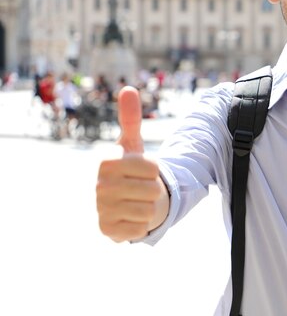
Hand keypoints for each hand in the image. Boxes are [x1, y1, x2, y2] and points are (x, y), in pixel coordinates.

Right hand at [96, 86, 168, 241]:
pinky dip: (142, 224)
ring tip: (137, 201)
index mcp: (106, 162)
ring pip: (149, 210)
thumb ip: (131, 118)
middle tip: (141, 188)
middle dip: (154, 190)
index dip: (154, 169)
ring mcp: (101, 210)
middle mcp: (99, 186)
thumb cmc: (131, 169)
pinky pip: (141, 228)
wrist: (125, 200)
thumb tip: (128, 89)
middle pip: (152, 190)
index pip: (152, 167)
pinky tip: (131, 217)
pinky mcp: (107, 231)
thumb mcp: (133, 143)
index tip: (143, 169)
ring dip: (150, 207)